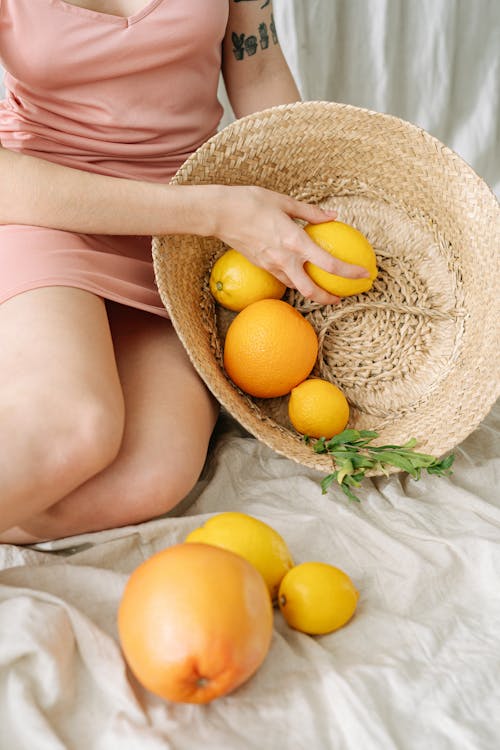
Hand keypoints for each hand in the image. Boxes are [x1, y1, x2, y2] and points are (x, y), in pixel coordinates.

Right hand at [211, 186, 369, 304]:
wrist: (219, 214)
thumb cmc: (251, 202)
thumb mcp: (284, 202)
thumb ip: (311, 212)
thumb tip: (332, 216)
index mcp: (295, 242)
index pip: (329, 264)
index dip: (349, 272)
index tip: (364, 274)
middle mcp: (285, 259)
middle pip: (311, 291)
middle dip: (329, 299)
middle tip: (342, 297)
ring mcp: (272, 266)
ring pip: (296, 288)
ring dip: (312, 292)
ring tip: (323, 288)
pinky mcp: (262, 266)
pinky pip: (284, 279)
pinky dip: (296, 280)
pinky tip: (301, 274)